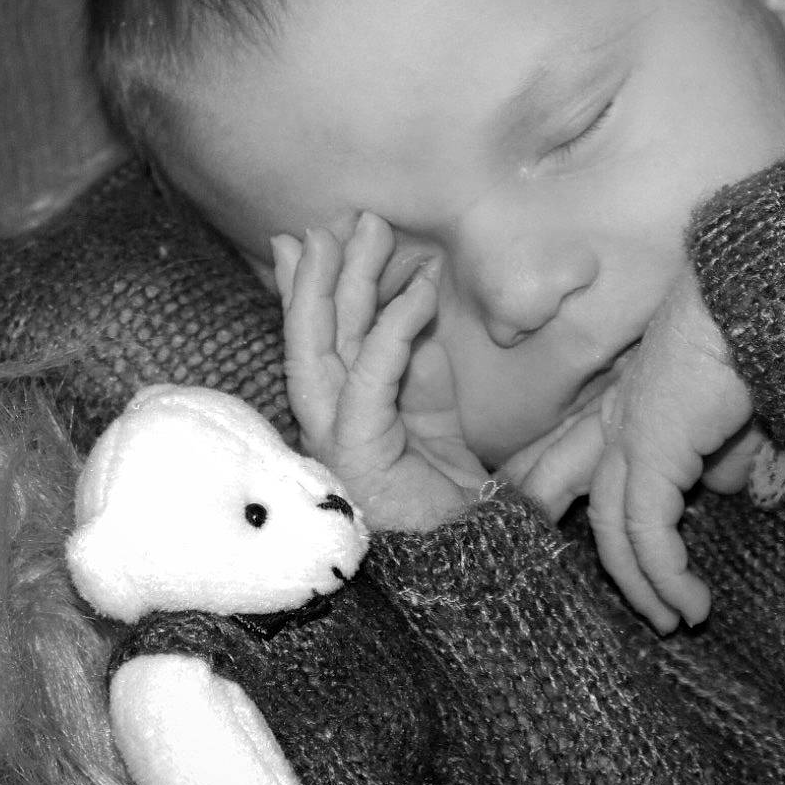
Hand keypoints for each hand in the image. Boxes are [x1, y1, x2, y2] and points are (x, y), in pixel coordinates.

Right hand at [275, 213, 483, 528]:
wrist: (472, 565)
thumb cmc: (454, 498)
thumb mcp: (436, 413)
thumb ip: (417, 362)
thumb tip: (412, 299)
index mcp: (342, 417)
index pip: (317, 343)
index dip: (312, 290)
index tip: (312, 239)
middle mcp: (328, 427)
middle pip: (313, 337)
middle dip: (323, 273)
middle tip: (340, 219)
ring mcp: (337, 442)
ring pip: (327, 347)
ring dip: (347, 284)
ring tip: (364, 232)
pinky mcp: (361, 454)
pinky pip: (373, 377)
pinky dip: (396, 328)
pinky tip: (419, 290)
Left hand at [587, 272, 754, 631]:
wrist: (758, 305)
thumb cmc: (752, 344)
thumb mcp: (736, 413)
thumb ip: (722, 451)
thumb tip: (725, 484)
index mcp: (630, 401)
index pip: (571, 451)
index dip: (552, 488)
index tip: (549, 523)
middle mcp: (616, 418)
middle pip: (566, 486)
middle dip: (575, 544)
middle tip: (594, 593)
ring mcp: (628, 436)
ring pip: (613, 528)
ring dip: (645, 583)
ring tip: (676, 619)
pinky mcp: (653, 453)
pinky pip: (648, 532)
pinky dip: (667, 575)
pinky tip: (691, 602)